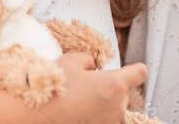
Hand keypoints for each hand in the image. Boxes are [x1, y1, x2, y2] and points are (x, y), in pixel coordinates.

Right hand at [33, 52, 147, 123]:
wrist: (38, 117)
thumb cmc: (56, 88)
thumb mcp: (71, 61)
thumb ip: (88, 60)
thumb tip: (93, 67)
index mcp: (115, 84)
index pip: (140, 73)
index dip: (134, 69)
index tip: (130, 71)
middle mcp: (118, 107)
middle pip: (123, 94)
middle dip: (109, 90)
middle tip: (87, 88)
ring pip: (113, 110)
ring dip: (103, 106)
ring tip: (80, 104)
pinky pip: (103, 121)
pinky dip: (95, 117)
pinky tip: (78, 114)